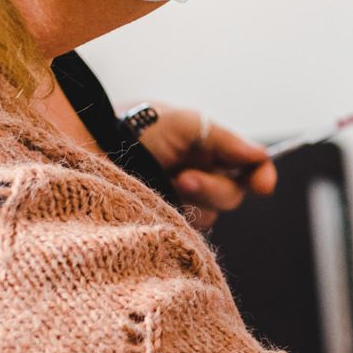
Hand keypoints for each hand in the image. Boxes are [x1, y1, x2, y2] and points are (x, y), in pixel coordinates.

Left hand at [134, 105, 277, 231]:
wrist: (90, 146)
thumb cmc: (135, 128)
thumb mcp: (184, 124)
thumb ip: (226, 141)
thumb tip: (261, 155)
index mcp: (209, 149)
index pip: (249, 165)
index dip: (262, 175)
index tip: (263, 186)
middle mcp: (200, 175)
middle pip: (232, 194)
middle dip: (212, 188)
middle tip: (183, 179)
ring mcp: (181, 200)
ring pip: (210, 214)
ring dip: (190, 201)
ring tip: (161, 186)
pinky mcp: (164, 220)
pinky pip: (186, 228)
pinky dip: (176, 216)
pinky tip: (154, 202)